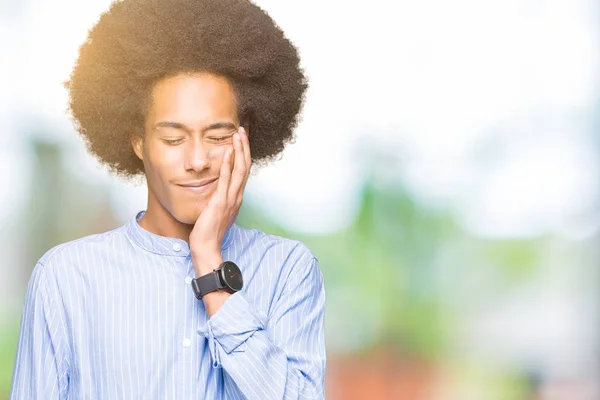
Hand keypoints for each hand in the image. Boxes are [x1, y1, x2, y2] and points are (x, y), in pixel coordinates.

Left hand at [189, 126, 250, 275]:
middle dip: (244, 147)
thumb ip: (219, 197)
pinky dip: (228, 164)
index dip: (244, 154)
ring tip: (237, 134)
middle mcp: (237, 196)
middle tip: (242, 130)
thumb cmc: (208, 231)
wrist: (206, 247)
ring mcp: (230, 199)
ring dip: (239, 150)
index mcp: (236, 197)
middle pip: (245, 166)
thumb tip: (215, 187)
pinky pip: (226, 180)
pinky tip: (227, 151)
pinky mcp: (220, 202)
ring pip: (240, 170)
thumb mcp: (216, 210)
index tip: (241, 139)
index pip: (243, 171)